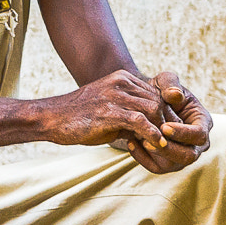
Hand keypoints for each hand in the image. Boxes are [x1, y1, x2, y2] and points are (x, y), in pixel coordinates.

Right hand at [42, 70, 169, 148]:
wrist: (52, 118)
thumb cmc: (80, 118)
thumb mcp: (109, 111)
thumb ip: (131, 117)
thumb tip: (152, 132)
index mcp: (122, 79)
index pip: (155, 93)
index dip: (166, 113)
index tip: (171, 130)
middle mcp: (121, 83)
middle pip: (158, 100)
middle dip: (167, 121)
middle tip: (173, 139)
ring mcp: (115, 95)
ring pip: (153, 108)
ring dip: (162, 129)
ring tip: (165, 144)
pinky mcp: (110, 111)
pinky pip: (141, 122)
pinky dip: (152, 135)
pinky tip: (157, 145)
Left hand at [126, 72, 212, 172]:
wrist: (144, 101)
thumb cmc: (160, 90)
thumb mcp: (164, 80)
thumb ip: (170, 83)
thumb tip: (175, 95)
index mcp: (203, 122)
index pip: (199, 135)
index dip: (183, 133)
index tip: (164, 126)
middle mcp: (197, 143)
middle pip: (189, 155)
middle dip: (169, 148)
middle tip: (150, 138)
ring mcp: (182, 155)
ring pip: (173, 164)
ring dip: (155, 153)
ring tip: (138, 137)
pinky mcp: (166, 162)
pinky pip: (156, 167)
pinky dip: (142, 158)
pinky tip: (130, 142)